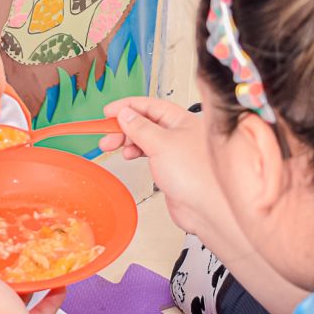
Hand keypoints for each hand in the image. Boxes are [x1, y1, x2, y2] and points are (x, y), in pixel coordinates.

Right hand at [99, 96, 221, 234]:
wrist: (206, 207)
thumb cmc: (196, 175)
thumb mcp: (161, 144)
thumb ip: (140, 127)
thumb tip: (125, 114)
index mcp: (182, 120)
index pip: (150, 105)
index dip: (128, 106)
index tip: (109, 112)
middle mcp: (179, 133)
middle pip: (145, 122)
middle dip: (123, 126)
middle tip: (106, 134)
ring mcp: (174, 151)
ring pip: (145, 138)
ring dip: (127, 140)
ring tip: (112, 146)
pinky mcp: (170, 168)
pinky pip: (148, 154)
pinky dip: (135, 152)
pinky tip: (129, 156)